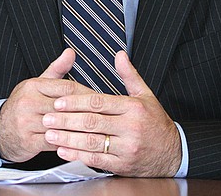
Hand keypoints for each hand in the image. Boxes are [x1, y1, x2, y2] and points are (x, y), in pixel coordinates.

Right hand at [0, 48, 92, 162]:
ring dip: (80, 129)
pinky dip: (69, 143)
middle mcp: (29, 102)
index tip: (99, 99)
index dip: (85, 94)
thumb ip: (57, 69)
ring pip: (61, 125)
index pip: (66, 88)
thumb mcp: (38, 84)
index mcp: (33, 86)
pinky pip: (54, 142)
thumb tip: (70, 53)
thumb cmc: (24, 106)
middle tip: (104, 115)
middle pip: (65, 106)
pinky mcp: (28, 140)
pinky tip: (81, 143)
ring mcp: (27, 122)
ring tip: (97, 130)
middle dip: (86, 112)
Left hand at [42, 51, 181, 176]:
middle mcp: (130, 128)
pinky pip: (97, 161)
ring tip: (50, 135)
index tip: (58, 102)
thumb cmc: (157, 123)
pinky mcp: (123, 165)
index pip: (99, 103)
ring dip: (68, 139)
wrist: (173, 153)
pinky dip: (78, 156)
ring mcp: (127, 148)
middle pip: (92, 122)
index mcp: (133, 108)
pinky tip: (64, 151)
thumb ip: (130, 75)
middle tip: (47, 118)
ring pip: (92, 142)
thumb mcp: (146, 95)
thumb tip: (119, 55)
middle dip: (66, 120)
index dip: (76, 102)